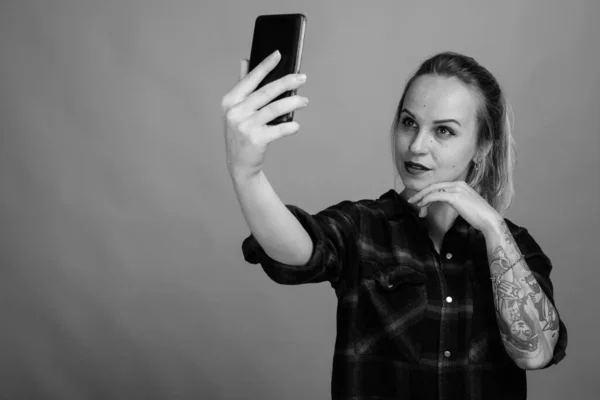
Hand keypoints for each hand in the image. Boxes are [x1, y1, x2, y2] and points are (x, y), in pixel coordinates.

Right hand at [221, 50, 308, 179]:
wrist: (239, 163)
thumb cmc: (241, 133)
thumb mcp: (236, 110)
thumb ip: (242, 86)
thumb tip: (245, 60)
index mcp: (230, 101)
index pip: (250, 79)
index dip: (265, 66)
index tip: (278, 54)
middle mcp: (235, 112)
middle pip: (266, 92)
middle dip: (286, 83)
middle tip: (302, 78)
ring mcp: (245, 126)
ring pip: (274, 109)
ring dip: (292, 103)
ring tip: (304, 101)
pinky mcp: (255, 140)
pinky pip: (278, 130)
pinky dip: (289, 127)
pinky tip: (296, 125)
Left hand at [407, 181, 502, 233]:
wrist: (489, 220)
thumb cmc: (479, 216)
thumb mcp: (466, 205)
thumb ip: (457, 201)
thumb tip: (448, 203)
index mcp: (460, 184)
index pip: (439, 186)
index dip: (428, 193)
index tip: (420, 200)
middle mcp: (458, 184)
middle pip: (434, 186)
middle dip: (421, 194)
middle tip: (411, 201)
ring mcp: (456, 189)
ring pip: (432, 190)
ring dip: (422, 198)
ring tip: (416, 206)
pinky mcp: (454, 196)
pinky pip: (435, 196)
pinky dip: (426, 200)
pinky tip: (422, 206)